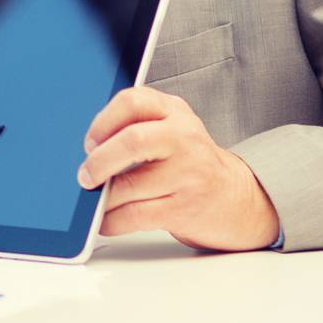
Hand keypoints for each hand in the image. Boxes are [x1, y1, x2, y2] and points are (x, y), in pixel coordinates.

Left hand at [78, 86, 279, 251]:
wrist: (237, 198)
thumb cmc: (191, 161)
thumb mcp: (171, 128)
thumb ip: (136, 126)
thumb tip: (88, 151)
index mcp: (173, 111)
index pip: (132, 101)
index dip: (103, 121)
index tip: (90, 142)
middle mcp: (183, 137)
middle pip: (132, 141)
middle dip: (99, 161)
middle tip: (85, 175)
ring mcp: (187, 173)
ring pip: (129, 185)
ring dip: (103, 198)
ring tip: (95, 202)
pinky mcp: (184, 208)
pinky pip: (135, 216)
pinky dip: (112, 221)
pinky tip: (107, 220)